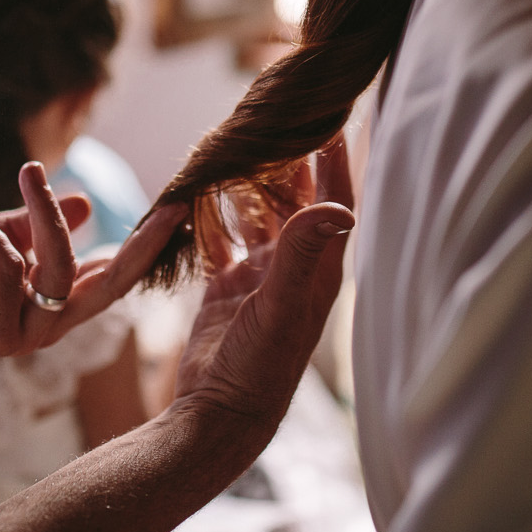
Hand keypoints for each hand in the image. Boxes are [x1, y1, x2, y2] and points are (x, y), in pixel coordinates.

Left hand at [0, 162, 185, 358]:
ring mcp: (21, 332)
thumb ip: (36, 224)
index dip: (147, 244)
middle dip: (144, 245)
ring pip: (60, 267)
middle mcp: (48, 324)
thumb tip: (83, 203)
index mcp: (56, 303)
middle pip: (112, 284)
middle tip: (170, 205)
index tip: (179, 206)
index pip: (114, 274)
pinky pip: (8, 270)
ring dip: (44, 213)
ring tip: (26, 172)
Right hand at [173, 138, 354, 427]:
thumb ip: (302, 253)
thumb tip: (337, 206)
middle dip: (284, 161)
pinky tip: (195, 192)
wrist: (220, 414)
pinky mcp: (226, 287)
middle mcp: (292, 267)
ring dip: (245, 183)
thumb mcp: (281, 305)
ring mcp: (258, 276)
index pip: (335, 199)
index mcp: (317, 268)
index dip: (334, 159)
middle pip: (294, 200)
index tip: (329, 117)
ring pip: (254, 215)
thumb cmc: (260, 368)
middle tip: (269, 119)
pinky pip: (219, 239)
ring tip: (230, 145)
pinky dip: (209, 216)